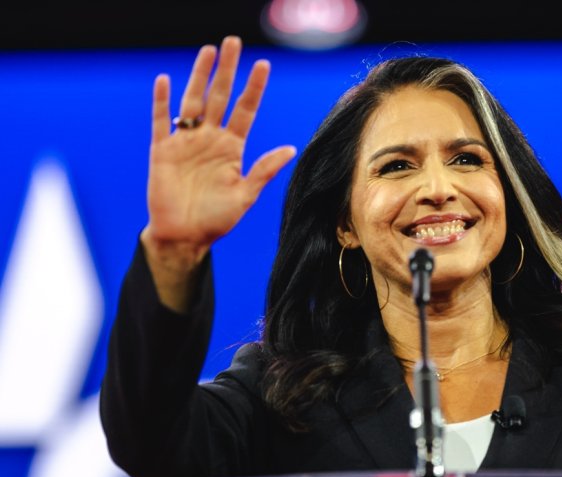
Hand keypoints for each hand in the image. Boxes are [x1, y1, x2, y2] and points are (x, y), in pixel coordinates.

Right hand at [144, 36, 295, 264]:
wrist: (184, 237)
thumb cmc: (217, 221)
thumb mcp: (245, 196)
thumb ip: (263, 170)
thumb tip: (290, 148)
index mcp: (232, 148)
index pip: (245, 110)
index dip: (253, 88)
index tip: (263, 65)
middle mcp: (210, 139)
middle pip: (220, 97)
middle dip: (227, 70)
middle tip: (233, 42)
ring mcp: (186, 142)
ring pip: (193, 101)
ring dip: (199, 76)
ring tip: (207, 51)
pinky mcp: (162, 150)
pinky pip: (161, 120)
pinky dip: (161, 101)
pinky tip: (164, 80)